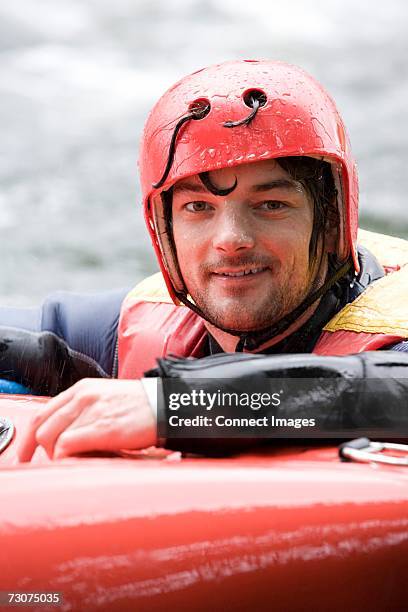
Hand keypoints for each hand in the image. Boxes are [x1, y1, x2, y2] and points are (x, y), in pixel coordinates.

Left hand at [17, 378, 156, 461]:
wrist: (167, 406)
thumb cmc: (142, 407)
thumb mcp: (107, 399)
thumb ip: (85, 412)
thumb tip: (68, 438)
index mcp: (82, 389)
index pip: (42, 412)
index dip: (29, 438)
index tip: (28, 454)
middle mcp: (82, 396)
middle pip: (41, 427)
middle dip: (39, 451)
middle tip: (50, 466)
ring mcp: (90, 411)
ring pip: (50, 437)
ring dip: (56, 456)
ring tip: (74, 463)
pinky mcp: (101, 428)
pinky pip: (66, 445)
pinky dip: (66, 458)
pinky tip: (80, 462)